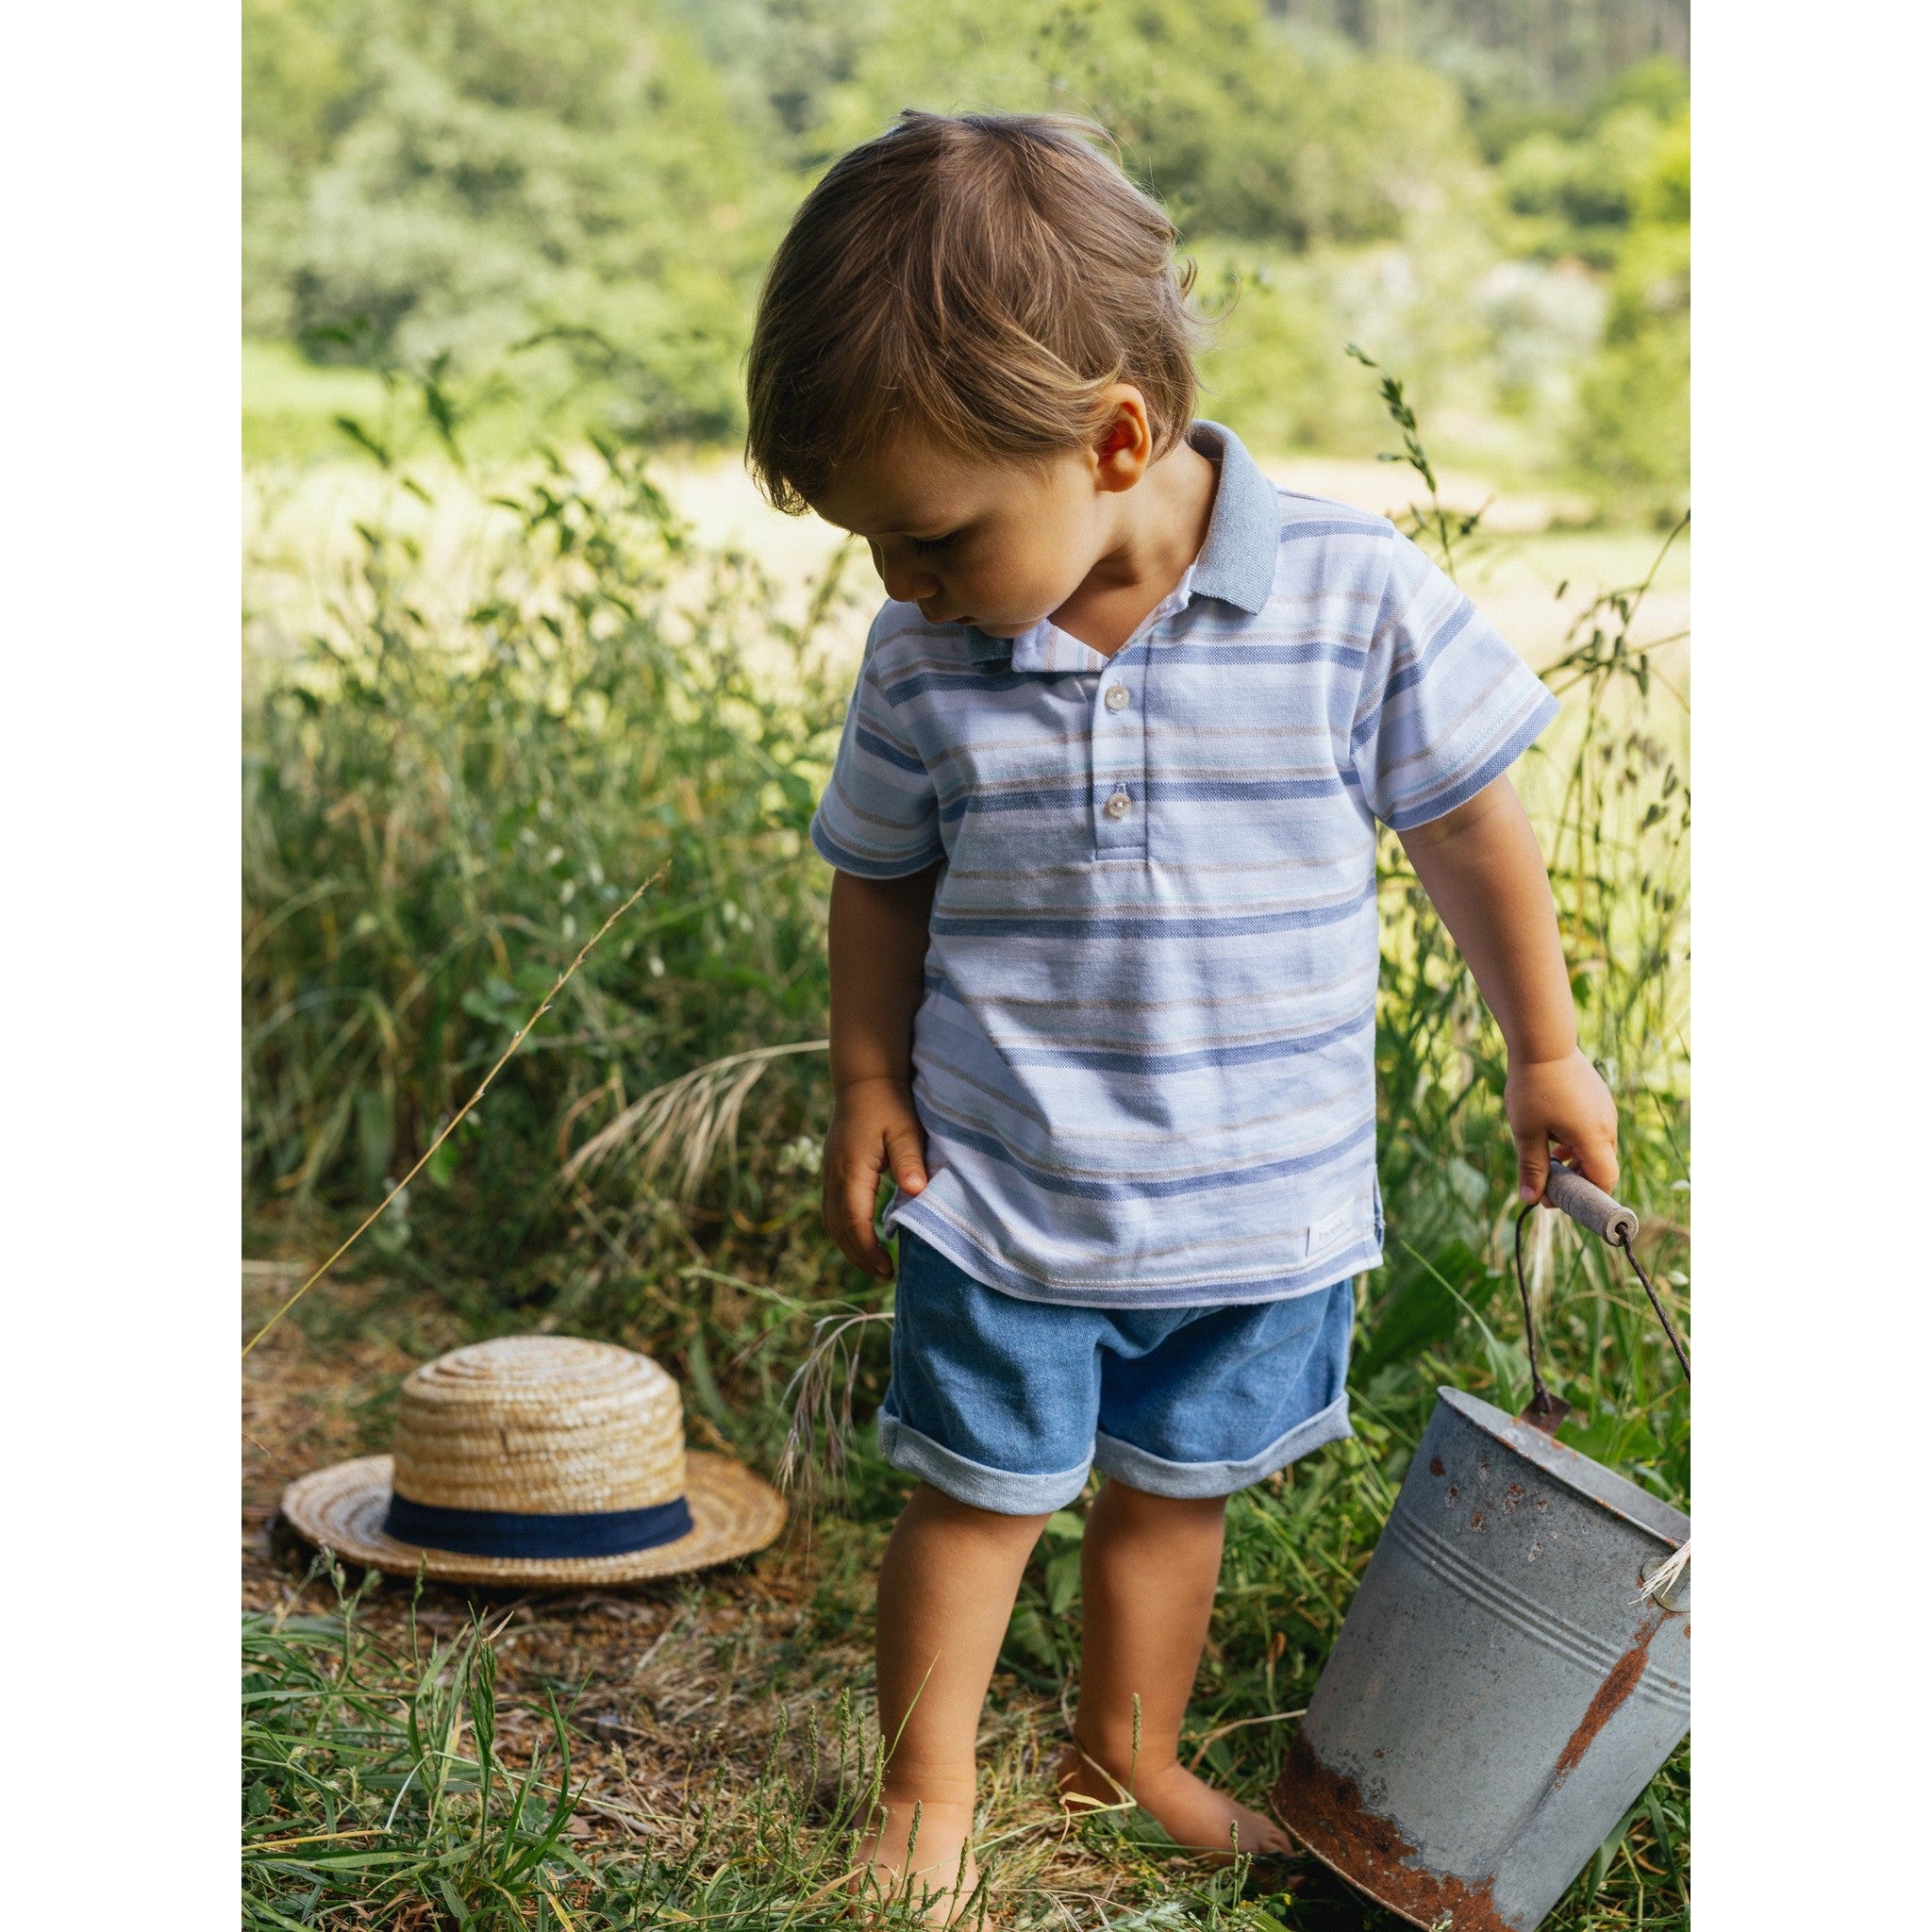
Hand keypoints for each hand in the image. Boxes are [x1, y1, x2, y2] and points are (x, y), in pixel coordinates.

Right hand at [823, 1077, 927, 1278]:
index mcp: (851, 1169)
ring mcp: (829, 1173)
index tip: (888, 1268)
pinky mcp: (832, 1170)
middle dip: (858, 1256)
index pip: (854, 1221)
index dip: (868, 1249)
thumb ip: (909, 1161)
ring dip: (849, 1245)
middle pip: (837, 1228)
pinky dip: (844, 1230)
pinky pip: (832, 1210)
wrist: (864, 1079)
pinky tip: (863, 1236)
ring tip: (874, 1263)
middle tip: (885, 1274)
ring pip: (830, 1221)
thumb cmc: (890, 1103)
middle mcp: (834, 1175)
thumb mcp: (905, 1130)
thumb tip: (916, 1191)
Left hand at [1504, 1049, 1619, 1203]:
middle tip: (1547, 1181)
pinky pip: (1594, 1129)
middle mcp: (1607, 1125)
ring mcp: (1605, 1109)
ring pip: (1597, 1147)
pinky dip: (1578, 1140)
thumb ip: (1531, 1167)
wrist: (1543, 1042)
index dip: (1584, 1196)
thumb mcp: (1527, 1131)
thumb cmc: (1533, 1087)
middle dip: (1576, 1179)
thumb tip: (1531, 1199)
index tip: (1557, 1198)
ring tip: (1547, 1155)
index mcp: (1594, 1137)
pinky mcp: (1599, 1098)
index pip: (1604, 1181)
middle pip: (1601, 1166)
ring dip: (1575, 1159)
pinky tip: (1553, 1133)